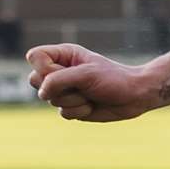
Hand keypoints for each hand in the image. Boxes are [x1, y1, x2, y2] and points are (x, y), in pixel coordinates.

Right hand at [26, 44, 158, 121]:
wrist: (135, 96)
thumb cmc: (114, 79)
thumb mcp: (86, 74)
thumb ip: (58, 80)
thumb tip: (41, 93)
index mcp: (63, 55)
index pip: (34, 57)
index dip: (44, 67)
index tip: (65, 71)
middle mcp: (60, 71)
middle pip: (35, 80)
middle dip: (59, 87)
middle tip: (82, 84)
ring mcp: (64, 90)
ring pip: (50, 99)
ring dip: (74, 100)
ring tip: (91, 94)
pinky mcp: (70, 106)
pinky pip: (62, 113)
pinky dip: (79, 111)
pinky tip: (92, 105)